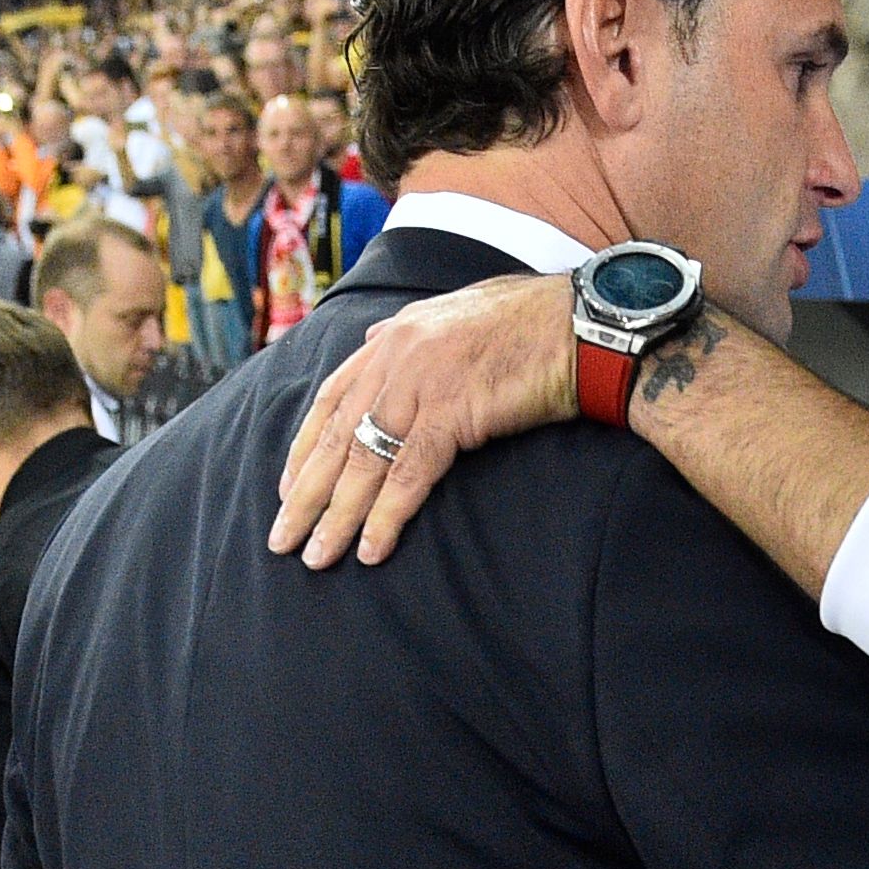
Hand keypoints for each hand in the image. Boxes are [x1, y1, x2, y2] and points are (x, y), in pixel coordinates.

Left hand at [269, 271, 577, 567]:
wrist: (585, 324)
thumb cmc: (536, 320)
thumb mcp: (460, 311)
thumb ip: (413, 330)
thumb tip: (374, 336)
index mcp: (394, 335)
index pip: (332, 397)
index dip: (306, 447)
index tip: (288, 486)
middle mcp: (395, 355)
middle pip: (338, 436)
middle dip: (306, 494)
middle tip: (283, 538)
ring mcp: (421, 383)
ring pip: (364, 462)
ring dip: (336, 516)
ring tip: (316, 557)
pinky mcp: (452, 413)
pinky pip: (408, 475)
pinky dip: (386, 517)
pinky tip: (370, 549)